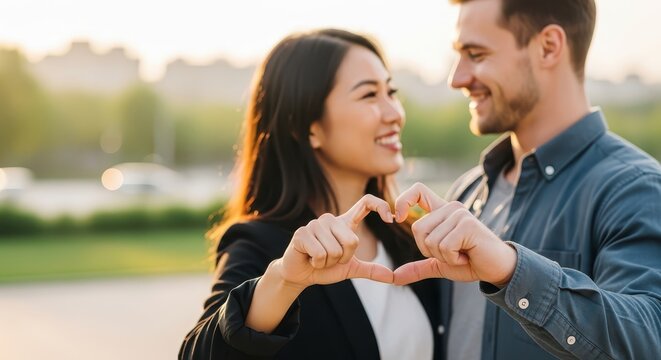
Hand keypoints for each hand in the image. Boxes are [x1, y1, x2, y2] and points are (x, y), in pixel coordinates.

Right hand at [275, 194, 394, 288]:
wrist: (300, 275)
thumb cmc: (325, 268)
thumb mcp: (351, 269)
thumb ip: (371, 270)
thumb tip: (392, 277)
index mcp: (345, 223)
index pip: (366, 202)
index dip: (380, 205)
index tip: (391, 219)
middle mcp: (331, 219)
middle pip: (352, 240)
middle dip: (343, 259)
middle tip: (330, 259)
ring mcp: (315, 224)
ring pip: (335, 250)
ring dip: (329, 262)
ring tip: (318, 258)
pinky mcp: (302, 232)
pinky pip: (321, 254)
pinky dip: (318, 263)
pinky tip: (310, 259)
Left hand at [392, 183, 516, 285]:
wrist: (496, 269)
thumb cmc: (470, 263)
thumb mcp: (439, 264)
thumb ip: (418, 267)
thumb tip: (395, 277)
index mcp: (442, 212)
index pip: (417, 191)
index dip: (403, 201)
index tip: (398, 217)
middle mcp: (451, 208)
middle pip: (417, 228)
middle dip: (429, 250)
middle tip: (452, 253)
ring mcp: (459, 214)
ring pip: (430, 240)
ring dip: (444, 257)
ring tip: (462, 254)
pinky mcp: (467, 224)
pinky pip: (444, 246)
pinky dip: (453, 259)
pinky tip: (468, 256)